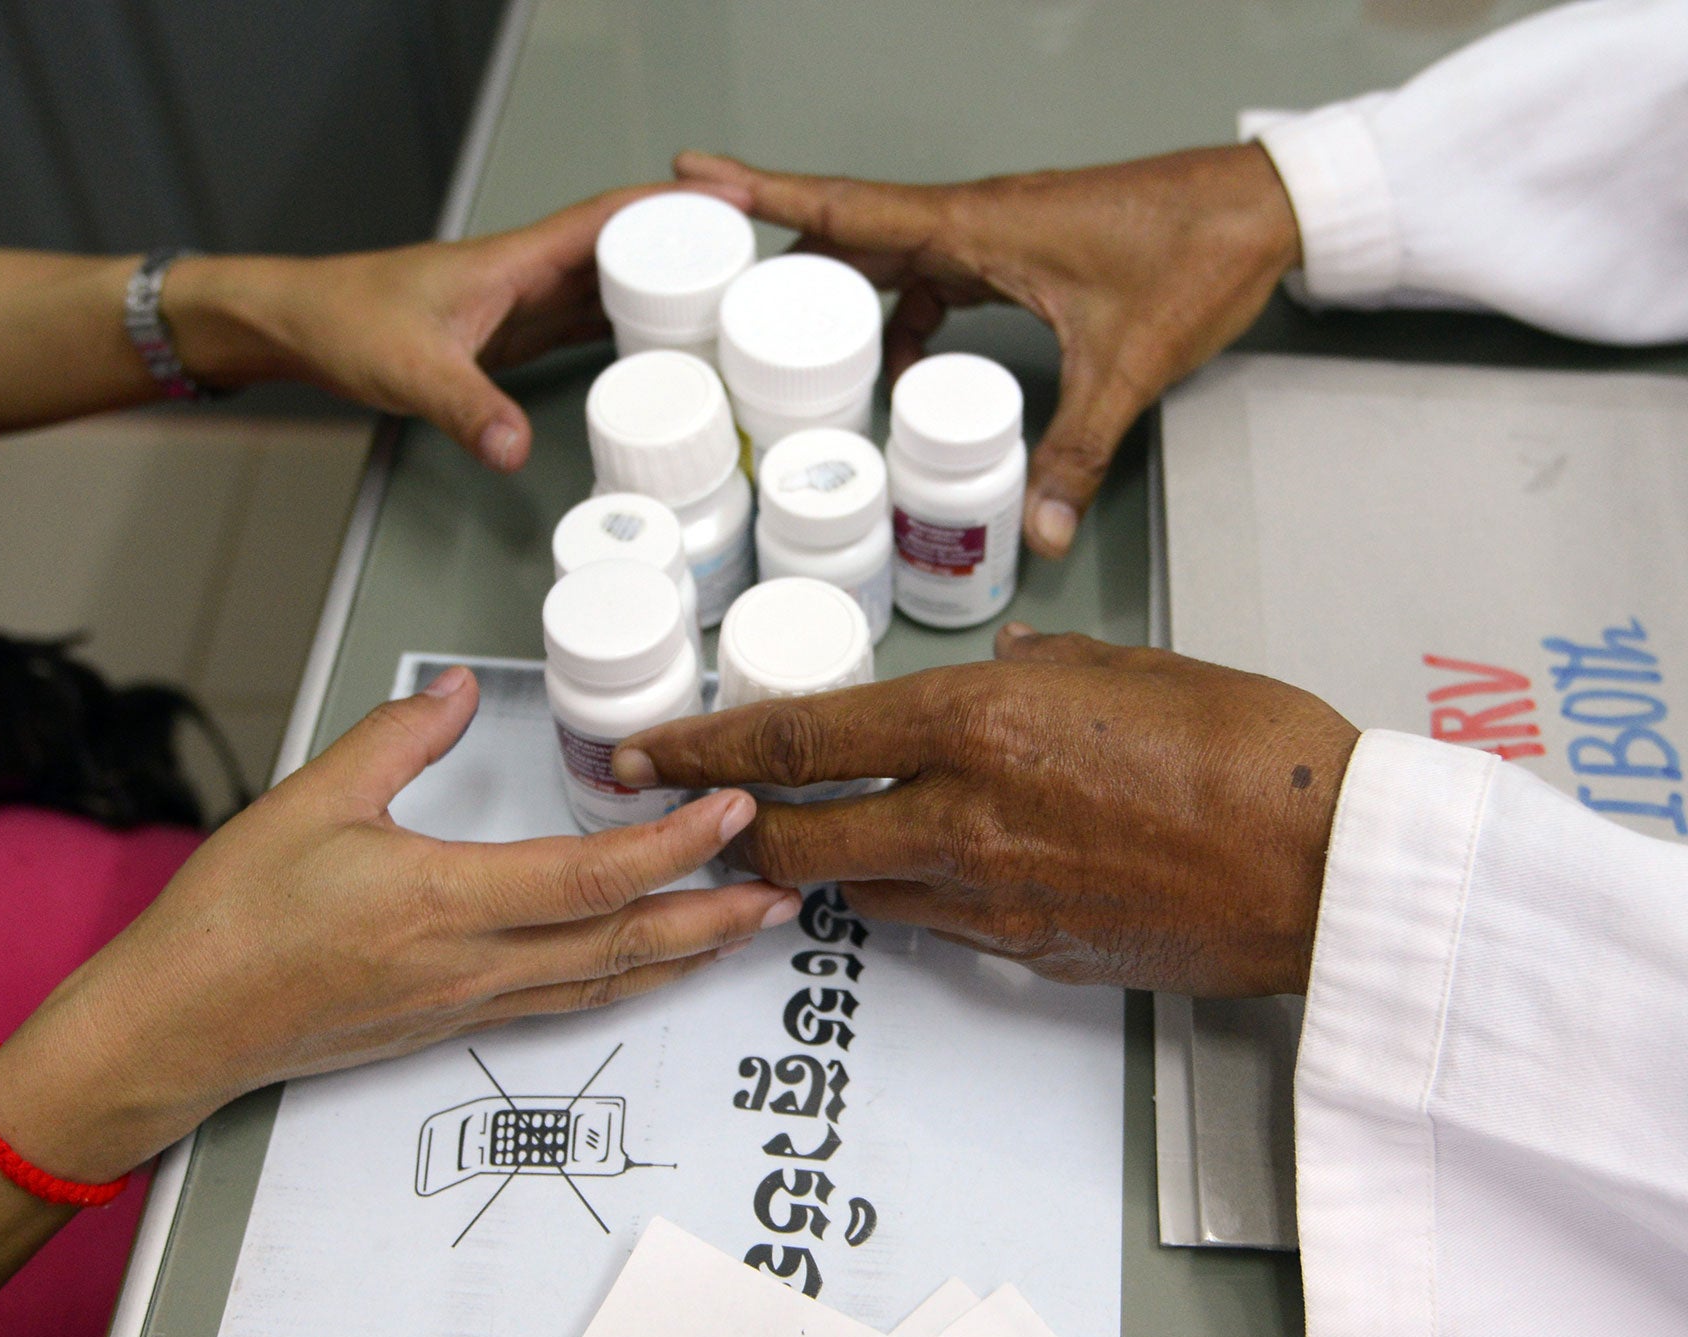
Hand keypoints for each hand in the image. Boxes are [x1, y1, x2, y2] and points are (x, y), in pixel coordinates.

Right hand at [0, 666, 797, 1179]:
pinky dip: (620, 983)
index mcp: (444, 901)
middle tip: (784, 891)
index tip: (734, 811)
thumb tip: (459, 689)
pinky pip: (561, 1004)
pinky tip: (643, 971)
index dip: (676, 845)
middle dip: (715, 918)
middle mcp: (471, 964)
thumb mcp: (310, 801)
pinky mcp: (449, 1025)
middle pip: (624, 944)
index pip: (593, 877)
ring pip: (602, 984)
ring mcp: (465, 1004)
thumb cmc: (231, 922)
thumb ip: (398, 738)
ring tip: (742, 932)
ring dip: (683, 957)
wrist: (179, 1027)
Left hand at [164, 182, 749, 471]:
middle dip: (686, 254)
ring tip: (723, 312)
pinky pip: (581, 322)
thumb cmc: (343, 322)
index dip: (671, 211)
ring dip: (660, 293)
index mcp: (513, 260)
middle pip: (622, 251)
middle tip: (750, 273)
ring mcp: (518, 302)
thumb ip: (466, 409)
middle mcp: (523, 274)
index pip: (606, 220)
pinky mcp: (508, 333)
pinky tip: (652, 351)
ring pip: (606, 286)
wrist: (297, 326)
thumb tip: (515, 450)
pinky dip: (622, 330)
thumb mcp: (409, 368)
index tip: (728, 208)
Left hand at [613, 629, 1357, 995]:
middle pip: (793, 838)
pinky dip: (906, 895)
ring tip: (804, 840)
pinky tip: (922, 871)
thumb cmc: (1244, 744)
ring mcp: (989, 898)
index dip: (701, 752)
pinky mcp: (1026, 953)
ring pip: (854, 889)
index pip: (795, 740)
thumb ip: (1036, 670)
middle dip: (727, 829)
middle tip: (689, 816)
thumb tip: (998, 668)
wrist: (1324, 864)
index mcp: (976, 724)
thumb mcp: (1123, 665)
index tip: (641, 754)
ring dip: (816, 865)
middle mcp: (961, 817)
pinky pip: (932, 925)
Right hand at [674, 145, 1299, 556]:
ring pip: (890, 262)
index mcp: (978, 226)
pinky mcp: (1017, 252)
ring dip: (844, 301)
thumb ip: (1079, 452)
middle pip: (850, 236)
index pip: (849, 210)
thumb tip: (1041, 535)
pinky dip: (907, 323)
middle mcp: (974, 220)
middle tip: (710, 289)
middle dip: (779, 261)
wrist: (1267, 208)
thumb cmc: (1198, 252)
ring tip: (794, 353)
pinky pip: (935, 282)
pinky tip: (900, 375)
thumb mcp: (1130, 362)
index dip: (766, 195)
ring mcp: (993, 234)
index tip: (693, 177)